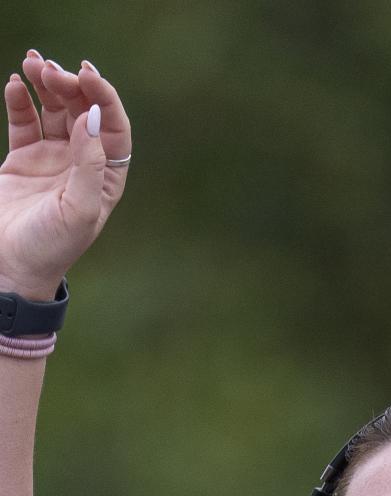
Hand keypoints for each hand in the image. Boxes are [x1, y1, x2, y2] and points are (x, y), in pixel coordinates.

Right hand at [0, 51, 131, 298]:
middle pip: (83, 111)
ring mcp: (53, 159)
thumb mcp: (79, 211)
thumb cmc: (51, 247)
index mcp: (106, 178)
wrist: (11, 268)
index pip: (113, 128)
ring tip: (32, 65)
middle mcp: (83, 164)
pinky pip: (24, 120)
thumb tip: (92, 118)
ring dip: (46, 83)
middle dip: (70, 85)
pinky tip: (15, 85)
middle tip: (51, 71)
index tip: (86, 74)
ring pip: (54, 109)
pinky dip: (20, 99)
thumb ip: (89, 165)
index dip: (104, 97)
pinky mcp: (23, 158)